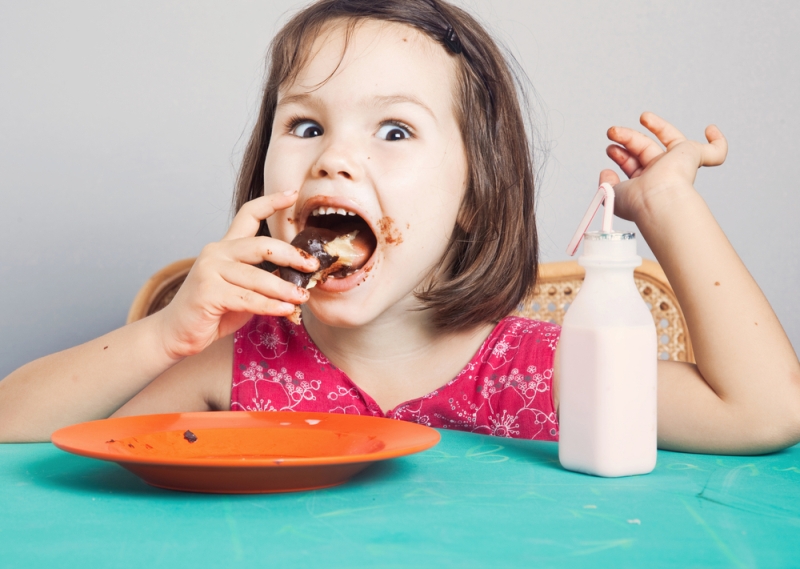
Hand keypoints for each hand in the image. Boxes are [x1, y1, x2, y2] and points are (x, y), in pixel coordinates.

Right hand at [155, 190, 318, 358]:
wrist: (178, 332)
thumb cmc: (214, 311)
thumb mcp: (244, 290)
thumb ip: (265, 279)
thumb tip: (300, 280)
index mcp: (226, 246)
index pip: (248, 214)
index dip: (271, 202)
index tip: (293, 193)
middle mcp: (217, 252)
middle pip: (261, 245)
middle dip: (291, 255)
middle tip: (312, 266)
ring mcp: (210, 270)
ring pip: (257, 276)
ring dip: (284, 288)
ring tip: (302, 297)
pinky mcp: (208, 292)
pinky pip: (248, 298)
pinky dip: (270, 305)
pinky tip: (286, 310)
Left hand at [599, 112, 727, 221]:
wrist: (656, 200)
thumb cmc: (637, 203)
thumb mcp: (612, 193)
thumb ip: (607, 183)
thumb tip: (605, 172)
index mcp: (646, 184)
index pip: (634, 165)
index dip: (621, 154)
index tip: (609, 148)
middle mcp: (663, 174)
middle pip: (646, 149)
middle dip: (628, 138)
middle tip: (612, 132)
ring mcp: (680, 164)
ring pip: (672, 139)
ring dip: (657, 125)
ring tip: (643, 116)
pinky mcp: (694, 156)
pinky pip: (715, 152)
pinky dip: (717, 142)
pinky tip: (711, 130)